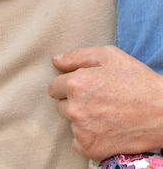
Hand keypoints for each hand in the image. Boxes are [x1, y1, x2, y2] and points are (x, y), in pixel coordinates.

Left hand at [48, 45, 162, 159]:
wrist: (162, 111)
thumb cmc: (136, 80)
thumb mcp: (108, 56)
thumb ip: (77, 56)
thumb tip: (56, 61)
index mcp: (76, 84)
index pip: (53, 87)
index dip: (68, 85)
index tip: (84, 87)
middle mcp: (75, 109)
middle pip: (61, 106)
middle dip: (75, 102)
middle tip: (99, 99)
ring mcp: (82, 131)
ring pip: (71, 123)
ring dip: (82, 119)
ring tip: (105, 113)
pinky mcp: (91, 149)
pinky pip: (77, 142)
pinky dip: (88, 137)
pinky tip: (105, 128)